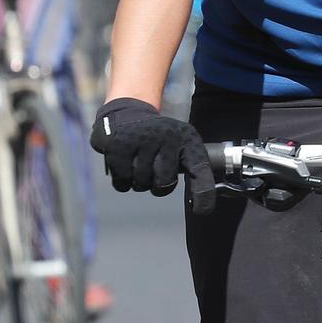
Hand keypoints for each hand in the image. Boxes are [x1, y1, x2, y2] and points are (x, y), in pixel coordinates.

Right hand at [91, 97, 209, 196]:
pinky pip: (123, 182)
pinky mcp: (119, 145)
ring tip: (138, 160)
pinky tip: (124, 163)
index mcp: (187, 138)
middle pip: (164, 184)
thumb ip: (191, 167)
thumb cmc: (159, 136)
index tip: (201, 211)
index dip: (203, 193)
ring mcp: (142, 140)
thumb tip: (200, 204)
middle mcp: (167, 137)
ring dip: (138, 180)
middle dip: (157, 184)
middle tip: (152, 169)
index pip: (200, 169)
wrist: (128, 111)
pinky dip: (123, 180)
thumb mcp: (181, 143)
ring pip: (142, 183)